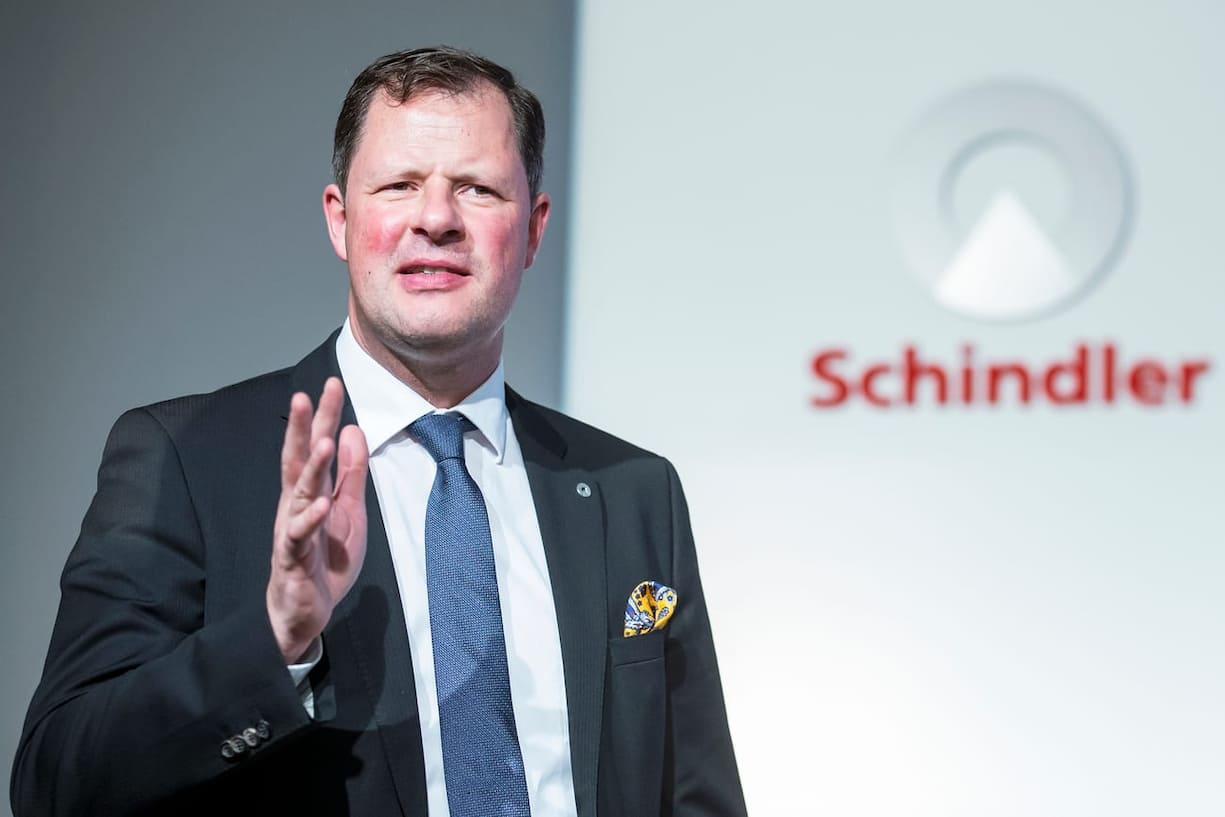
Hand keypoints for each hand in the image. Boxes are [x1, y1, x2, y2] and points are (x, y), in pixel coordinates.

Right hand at [266, 377, 368, 663]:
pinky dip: (309, 520)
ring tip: (323, 442)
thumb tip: (354, 431)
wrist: (304, 609)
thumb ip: (352, 475)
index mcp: (311, 490)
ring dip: (311, 468)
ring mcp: (291, 528)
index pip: (316, 445)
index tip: (331, 384)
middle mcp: (296, 503)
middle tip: (307, 395)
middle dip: (303, 428)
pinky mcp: (291, 556)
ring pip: (299, 493)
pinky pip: (298, 535)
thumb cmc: (324, 558)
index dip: (324, 416)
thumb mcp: (349, 511)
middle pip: (298, 459)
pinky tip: (319, 505)